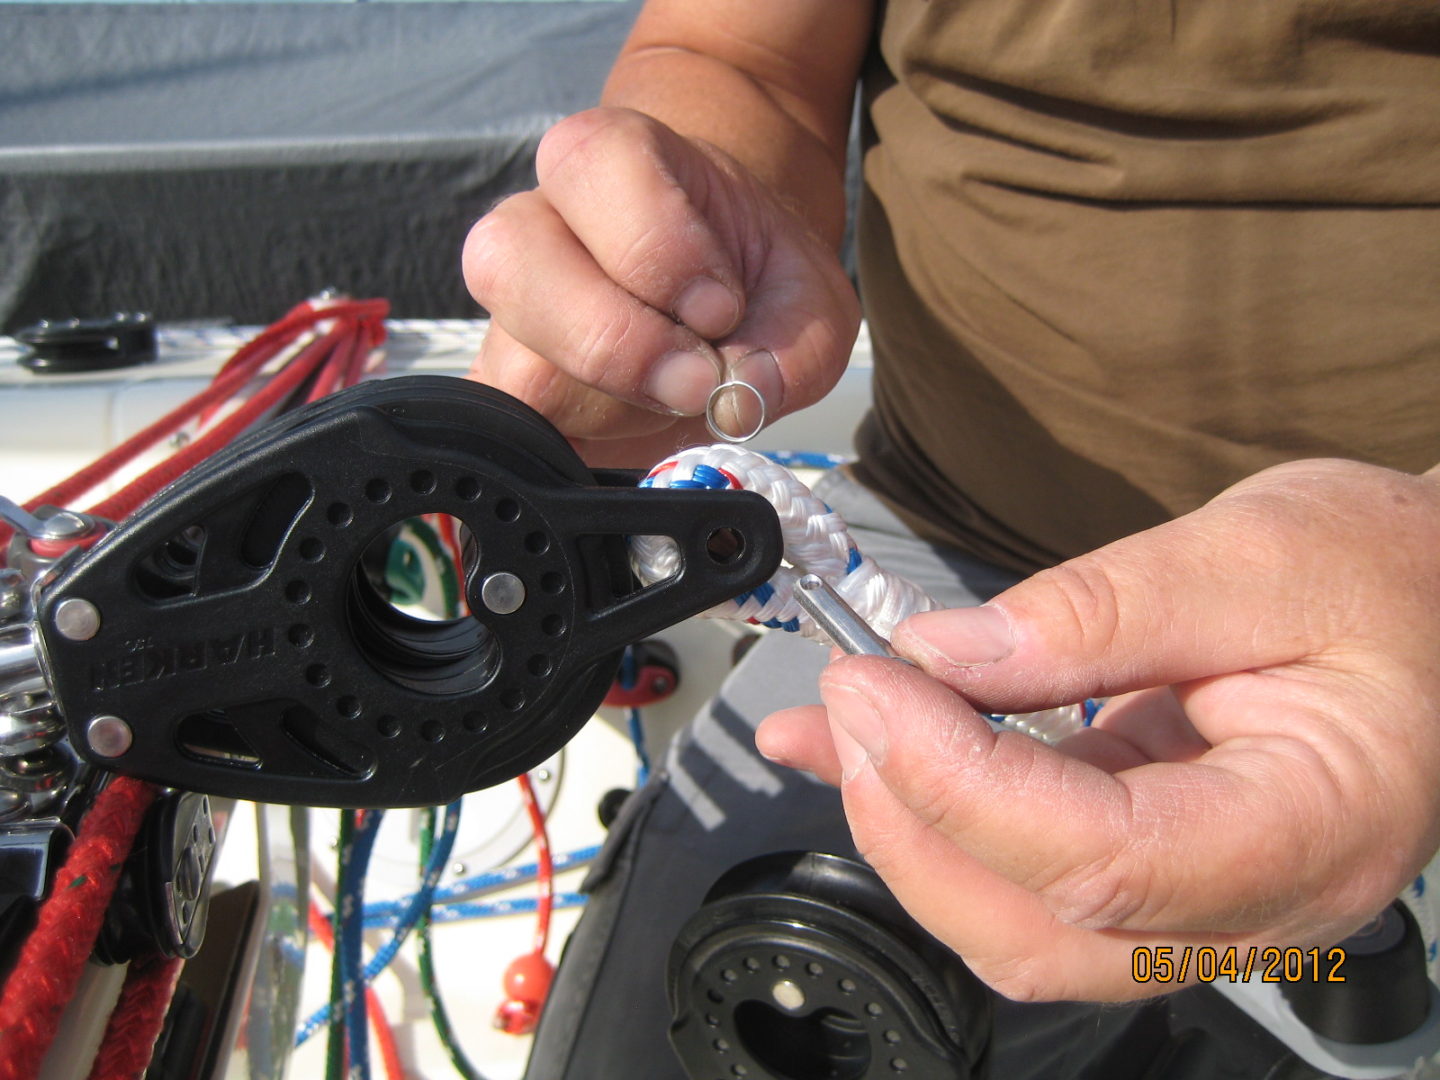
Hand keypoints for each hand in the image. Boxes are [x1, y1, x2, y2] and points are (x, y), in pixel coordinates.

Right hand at [462, 107, 859, 466]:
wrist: (725, 301)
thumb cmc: (754, 280)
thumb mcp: (809, 304)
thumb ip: (793, 350)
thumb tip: (737, 403)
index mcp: (609, 159)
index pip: (593, 167)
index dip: (660, 247)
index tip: (721, 307)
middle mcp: (536, 222)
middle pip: (511, 259)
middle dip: (616, 338)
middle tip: (697, 377)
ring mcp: (510, 312)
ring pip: (505, 360)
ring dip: (599, 402)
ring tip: (669, 399)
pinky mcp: (504, 385)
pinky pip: (505, 425)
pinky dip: (572, 446)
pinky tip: (632, 431)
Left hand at [757, 458, 1439, 1000]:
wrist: (1438, 600)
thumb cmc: (1389, 577)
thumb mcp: (1257, 556)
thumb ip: (1098, 611)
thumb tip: (947, 655)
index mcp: (1315, 829)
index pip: (1105, 858)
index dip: (963, 785)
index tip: (875, 687)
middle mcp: (1255, 903)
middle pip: (1043, 932)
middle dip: (915, 825)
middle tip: (850, 700)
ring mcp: (1198, 901)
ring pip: (1019, 925)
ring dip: (906, 832)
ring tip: (833, 729)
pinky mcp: (1150, 867)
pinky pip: (1026, 875)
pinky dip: (937, 814)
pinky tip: (878, 746)